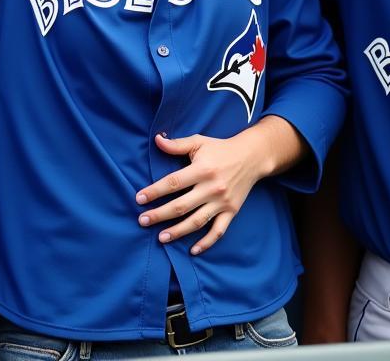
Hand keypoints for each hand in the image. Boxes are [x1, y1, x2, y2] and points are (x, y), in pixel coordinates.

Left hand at [135, 121, 287, 255]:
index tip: (139, 199)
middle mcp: (211, 187)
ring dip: (178, 231)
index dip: (155, 191)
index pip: (173, 183)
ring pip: (197, 221)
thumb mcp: (198, 142)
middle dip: (160, 215)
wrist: (251, 157)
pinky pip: (218, 231)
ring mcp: (222, 202)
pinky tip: (193, 250)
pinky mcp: (232, 212)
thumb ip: (177, 144)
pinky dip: (207, 243)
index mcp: (201, 169)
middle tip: (142, 221)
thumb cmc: (220, 148)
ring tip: (161, 238)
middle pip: (181, 205)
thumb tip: (157, 140)